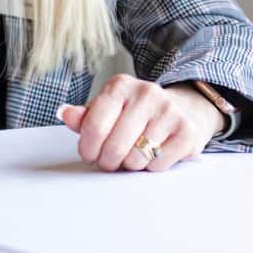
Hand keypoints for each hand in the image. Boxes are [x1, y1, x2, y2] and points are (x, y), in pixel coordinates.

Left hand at [58, 76, 219, 172]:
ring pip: (135, 159)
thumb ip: (85, 116)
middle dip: (107, 161)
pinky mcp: (187, 132)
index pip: (94, 126)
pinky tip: (154, 153)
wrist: (184, 109)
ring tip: (133, 153)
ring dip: (130, 164)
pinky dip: (151, 166)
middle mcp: (147, 93)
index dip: (87, 148)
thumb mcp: (109, 109)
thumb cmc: (137, 113)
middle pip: (114, 147)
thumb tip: (64, 113)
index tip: (89, 154)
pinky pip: (157, 165)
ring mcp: (170, 112)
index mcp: (120, 86)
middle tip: (110, 160)